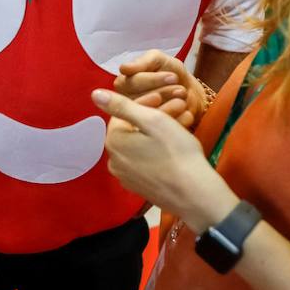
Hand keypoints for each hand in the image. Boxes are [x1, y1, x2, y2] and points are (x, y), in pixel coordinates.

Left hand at [92, 88, 238, 232]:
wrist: (194, 195)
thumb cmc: (176, 152)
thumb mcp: (152, 121)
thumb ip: (121, 105)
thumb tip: (94, 94)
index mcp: (113, 142)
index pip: (124, 113)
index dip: (145, 102)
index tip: (164, 98)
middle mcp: (113, 161)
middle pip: (132, 129)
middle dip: (153, 116)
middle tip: (178, 108)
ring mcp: (126, 177)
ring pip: (140, 145)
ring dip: (157, 132)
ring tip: (181, 124)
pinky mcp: (139, 188)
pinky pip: (145, 162)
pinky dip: (157, 151)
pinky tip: (175, 148)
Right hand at [114, 49, 205, 127]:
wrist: (190, 93)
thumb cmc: (171, 74)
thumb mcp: (158, 60)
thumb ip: (142, 62)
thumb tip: (123, 68)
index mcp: (124, 85)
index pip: (130, 83)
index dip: (152, 80)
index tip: (173, 77)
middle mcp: (126, 103)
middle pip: (138, 100)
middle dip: (162, 92)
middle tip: (180, 89)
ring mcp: (137, 120)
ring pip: (147, 116)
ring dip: (169, 106)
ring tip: (183, 98)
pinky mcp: (150, 133)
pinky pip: (159, 130)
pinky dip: (177, 120)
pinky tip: (186, 113)